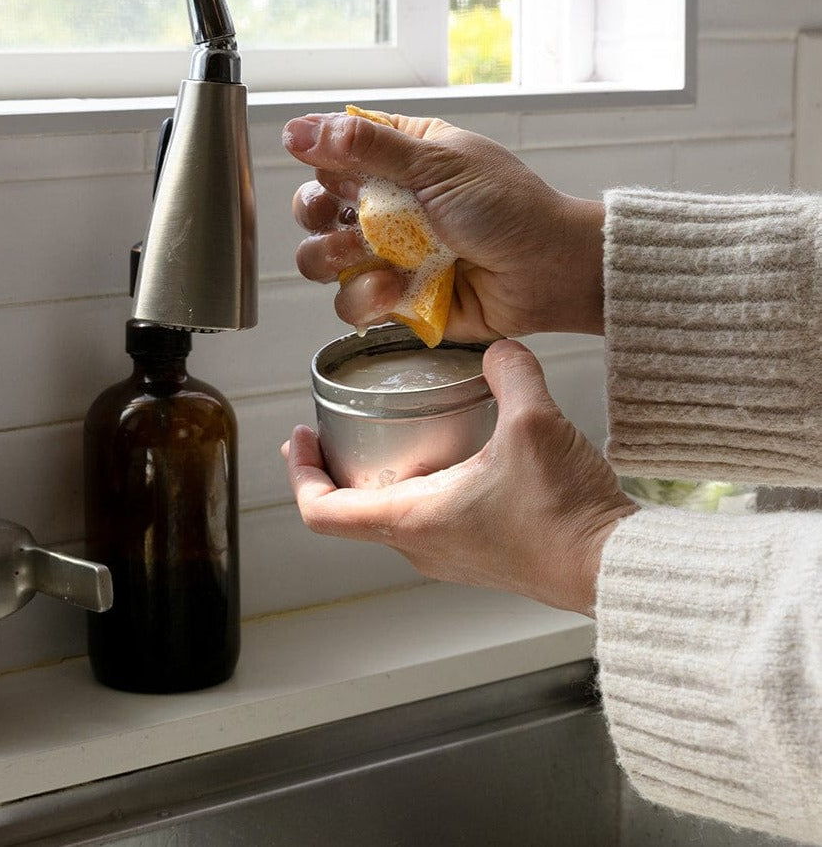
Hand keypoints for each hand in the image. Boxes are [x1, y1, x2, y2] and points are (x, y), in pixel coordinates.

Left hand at [282, 340, 635, 615]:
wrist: (613, 565)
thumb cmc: (565, 513)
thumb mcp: (533, 422)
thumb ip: (509, 371)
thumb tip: (499, 347)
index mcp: (412, 520)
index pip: (321, 511)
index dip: (299, 472)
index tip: (300, 436)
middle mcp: (421, 547)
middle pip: (350, 512)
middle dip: (336, 468)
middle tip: (334, 427)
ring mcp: (449, 556)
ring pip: (389, 517)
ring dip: (378, 479)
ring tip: (388, 435)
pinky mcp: (478, 554)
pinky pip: (426, 522)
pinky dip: (417, 488)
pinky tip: (448, 455)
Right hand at [284, 111, 604, 340]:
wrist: (546, 272)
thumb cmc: (508, 208)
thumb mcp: (436, 163)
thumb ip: (364, 147)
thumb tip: (299, 130)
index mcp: (398, 158)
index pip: (332, 150)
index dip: (317, 157)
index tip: (321, 164)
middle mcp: (385, 205)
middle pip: (315, 207)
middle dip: (316, 213)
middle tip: (343, 215)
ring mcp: (386, 254)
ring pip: (320, 259)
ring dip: (336, 257)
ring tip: (375, 257)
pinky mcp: (393, 298)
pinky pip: (350, 302)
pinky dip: (367, 298)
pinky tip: (396, 289)